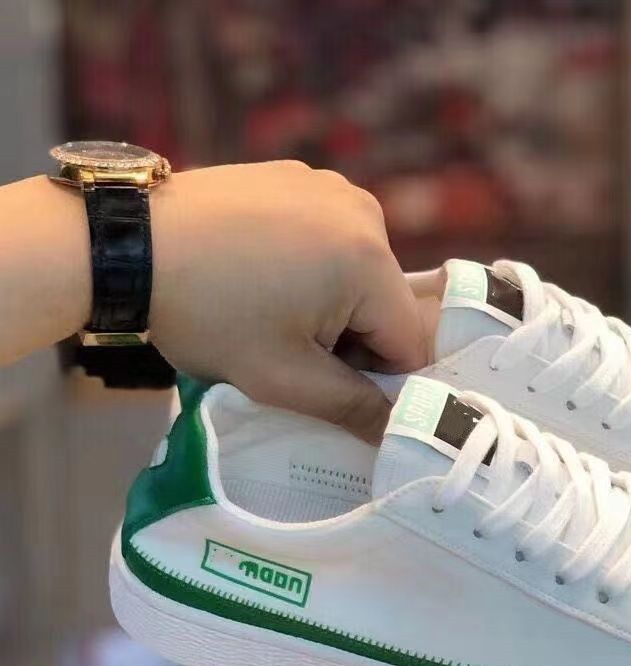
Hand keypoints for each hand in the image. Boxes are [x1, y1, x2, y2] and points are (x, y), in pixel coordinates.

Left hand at [149, 161, 427, 442]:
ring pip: (359, 272)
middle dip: (351, 337)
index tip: (320, 379)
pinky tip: (259, 271)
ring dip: (331, 302)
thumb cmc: (208, 315)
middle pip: (385, 304)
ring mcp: (330, 186)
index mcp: (369, 258)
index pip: (409, 343)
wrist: (127, 246)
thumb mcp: (283, 377)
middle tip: (286, 345)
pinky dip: (310, 264)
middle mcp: (363, 212)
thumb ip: (352, 407)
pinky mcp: (299, 176)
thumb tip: (397, 431)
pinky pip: (330, 238)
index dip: (373, 378)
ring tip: (268, 305)